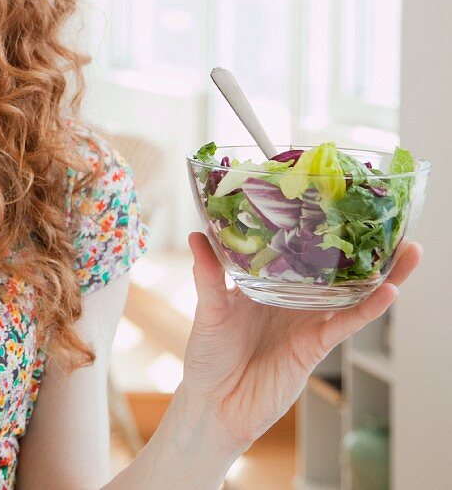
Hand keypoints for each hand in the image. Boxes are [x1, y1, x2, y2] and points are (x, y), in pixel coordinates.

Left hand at [178, 230, 422, 456]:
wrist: (215, 406)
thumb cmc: (208, 357)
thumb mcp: (207, 309)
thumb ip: (208, 275)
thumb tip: (197, 234)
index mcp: (264, 283)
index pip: (293, 249)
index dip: (313, 228)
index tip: (330, 198)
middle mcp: (290, 299)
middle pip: (331, 268)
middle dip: (359, 247)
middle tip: (388, 218)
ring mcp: (306, 321)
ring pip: (350, 293)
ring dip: (380, 274)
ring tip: (408, 250)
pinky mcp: (316, 346)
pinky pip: (346, 324)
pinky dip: (368, 309)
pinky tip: (388, 292)